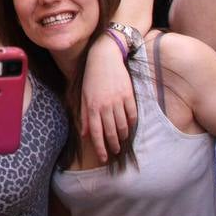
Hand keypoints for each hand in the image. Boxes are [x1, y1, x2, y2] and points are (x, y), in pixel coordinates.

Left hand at [79, 33, 135, 161]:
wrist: (104, 58)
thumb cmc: (91, 77)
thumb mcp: (83, 96)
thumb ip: (84, 116)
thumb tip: (84, 134)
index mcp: (92, 107)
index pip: (96, 133)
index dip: (100, 147)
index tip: (103, 158)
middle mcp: (105, 106)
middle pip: (111, 131)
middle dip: (113, 144)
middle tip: (115, 151)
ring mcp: (117, 100)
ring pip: (122, 125)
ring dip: (123, 135)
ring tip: (122, 140)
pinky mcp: (128, 95)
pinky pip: (132, 114)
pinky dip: (131, 123)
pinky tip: (130, 127)